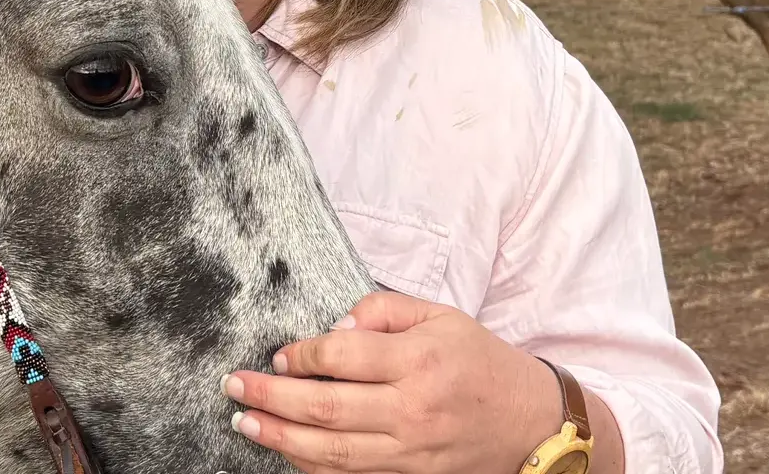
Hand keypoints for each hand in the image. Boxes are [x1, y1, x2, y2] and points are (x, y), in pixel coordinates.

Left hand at [221, 291, 555, 473]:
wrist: (533, 422)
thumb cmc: (482, 362)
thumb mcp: (441, 316)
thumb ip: (384, 310)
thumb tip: (333, 328)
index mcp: (419, 360)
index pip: (341, 357)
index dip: (301, 356)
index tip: (278, 355)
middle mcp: (412, 408)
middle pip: (325, 408)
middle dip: (270, 398)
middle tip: (234, 388)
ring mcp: (411, 450)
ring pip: (331, 452)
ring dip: (280, 438)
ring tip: (245, 424)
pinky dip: (314, 466)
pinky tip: (288, 451)